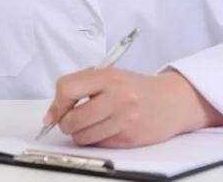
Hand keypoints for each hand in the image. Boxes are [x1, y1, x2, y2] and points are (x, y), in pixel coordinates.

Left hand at [44, 69, 222, 148]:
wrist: (170, 101)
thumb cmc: (135, 88)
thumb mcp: (110, 76)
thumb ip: (81, 87)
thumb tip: (51, 114)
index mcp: (108, 76)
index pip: (68, 88)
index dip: (56, 104)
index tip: (54, 112)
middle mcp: (117, 96)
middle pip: (73, 119)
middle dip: (66, 123)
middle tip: (72, 120)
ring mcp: (125, 119)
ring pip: (83, 137)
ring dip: (80, 135)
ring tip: (91, 125)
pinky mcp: (130, 139)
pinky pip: (99, 145)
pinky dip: (97, 141)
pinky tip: (107, 130)